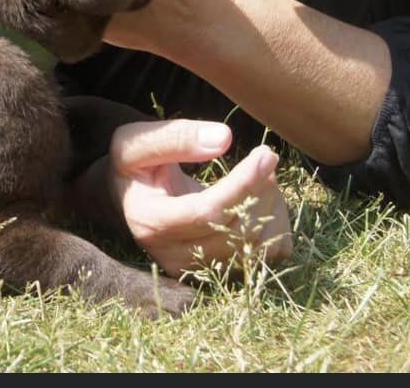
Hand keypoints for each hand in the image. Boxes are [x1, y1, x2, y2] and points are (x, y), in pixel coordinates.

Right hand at [109, 119, 293, 277]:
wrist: (133, 198)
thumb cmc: (135, 166)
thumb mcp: (138, 141)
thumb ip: (177, 137)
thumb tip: (225, 138)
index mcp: (150, 222)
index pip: (207, 212)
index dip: (242, 184)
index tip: (266, 154)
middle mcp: (173, 255)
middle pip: (235, 230)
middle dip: (260, 189)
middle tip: (264, 156)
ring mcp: (198, 269)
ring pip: (256, 244)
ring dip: (270, 204)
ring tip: (261, 174)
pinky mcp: (218, 272)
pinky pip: (267, 255)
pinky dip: (275, 223)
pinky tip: (262, 198)